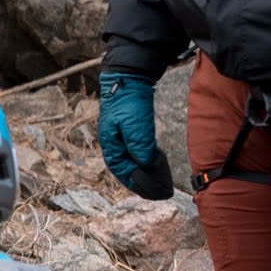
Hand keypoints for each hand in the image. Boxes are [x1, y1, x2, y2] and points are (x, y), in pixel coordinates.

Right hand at [96, 70, 174, 200]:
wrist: (129, 77)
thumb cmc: (128, 100)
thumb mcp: (135, 124)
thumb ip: (140, 146)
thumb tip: (146, 164)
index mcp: (110, 144)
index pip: (122, 170)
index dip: (136, 183)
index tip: (152, 192)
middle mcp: (113, 143)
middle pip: (127, 169)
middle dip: (142, 182)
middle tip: (160, 192)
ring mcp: (120, 137)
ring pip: (132, 161)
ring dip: (145, 173)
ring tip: (159, 183)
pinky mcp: (129, 131)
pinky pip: (137, 152)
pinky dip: (145, 161)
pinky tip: (155, 165)